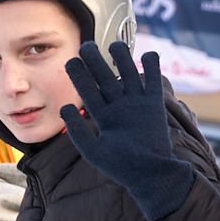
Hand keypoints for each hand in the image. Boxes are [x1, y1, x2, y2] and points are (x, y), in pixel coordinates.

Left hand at [61, 46, 201, 220]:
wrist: (150, 175)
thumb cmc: (120, 167)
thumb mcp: (93, 151)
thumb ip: (78, 131)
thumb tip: (65, 108)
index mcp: (103, 114)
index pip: (88, 88)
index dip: (79, 74)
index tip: (71, 60)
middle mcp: (118, 105)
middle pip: (105, 75)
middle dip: (96, 60)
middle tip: (87, 46)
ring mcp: (136, 103)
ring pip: (128, 73)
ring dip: (123, 58)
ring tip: (116, 46)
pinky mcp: (154, 104)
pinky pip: (153, 80)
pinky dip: (152, 66)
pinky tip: (149, 55)